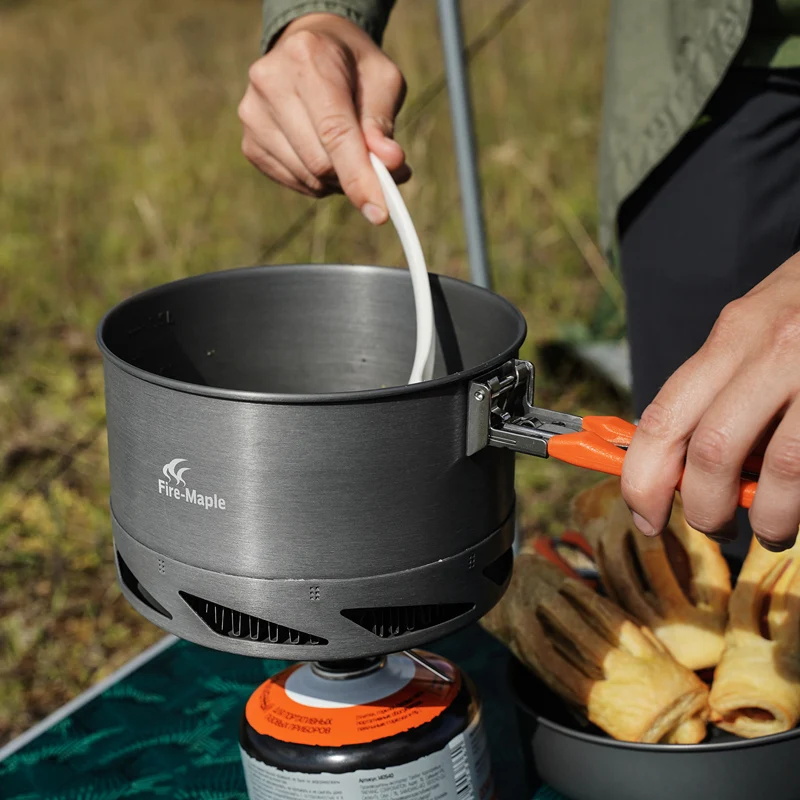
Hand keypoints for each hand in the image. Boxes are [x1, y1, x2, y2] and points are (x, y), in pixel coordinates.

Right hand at [238, 13, 408, 223]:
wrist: (310, 47)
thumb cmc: (353, 66)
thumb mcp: (382, 79)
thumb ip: (384, 123)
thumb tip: (390, 165)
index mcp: (307, 58)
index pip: (335, 133)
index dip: (359, 177)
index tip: (380, 213)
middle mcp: (270, 83)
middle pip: (320, 162)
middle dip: (355, 177)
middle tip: (377, 168)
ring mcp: (253, 115)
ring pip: (308, 178)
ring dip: (337, 181)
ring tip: (348, 152)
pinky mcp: (250, 143)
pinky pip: (294, 183)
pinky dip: (318, 182)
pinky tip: (324, 155)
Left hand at [621, 252, 799, 550]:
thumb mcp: (760, 328)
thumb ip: (721, 385)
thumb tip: (681, 461)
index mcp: (733, 334)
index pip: (663, 417)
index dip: (642, 480)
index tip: (644, 515)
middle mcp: (770, 349)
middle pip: (711, 450)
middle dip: (704, 507)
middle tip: (713, 526)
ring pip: (777, 469)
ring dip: (767, 518)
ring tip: (769, 531)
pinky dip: (799, 501)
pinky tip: (799, 508)